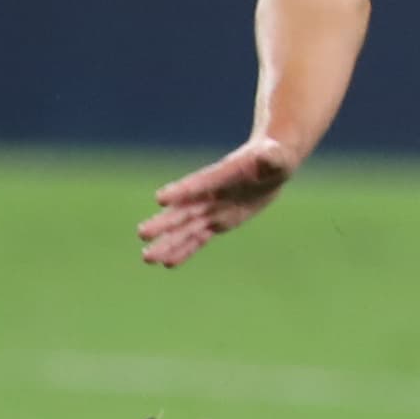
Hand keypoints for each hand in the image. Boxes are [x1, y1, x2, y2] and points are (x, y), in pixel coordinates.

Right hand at [138, 136, 301, 265]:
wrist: (270, 163)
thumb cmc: (275, 156)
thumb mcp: (277, 156)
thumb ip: (272, 157)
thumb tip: (270, 155)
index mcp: (222, 174)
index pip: (199, 184)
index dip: (182, 191)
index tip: (161, 198)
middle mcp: (210, 193)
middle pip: (184, 210)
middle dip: (164, 223)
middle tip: (142, 233)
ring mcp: (211, 209)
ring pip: (186, 229)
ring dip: (167, 243)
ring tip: (147, 258)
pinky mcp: (217, 221)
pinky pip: (198, 238)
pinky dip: (184, 250)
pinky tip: (167, 263)